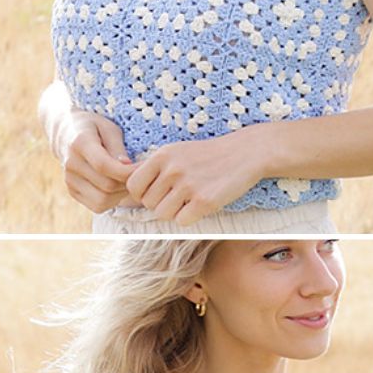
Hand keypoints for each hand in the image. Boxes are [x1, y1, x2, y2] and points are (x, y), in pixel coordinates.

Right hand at [59, 109, 136, 213]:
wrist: (67, 133)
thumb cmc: (95, 128)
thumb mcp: (109, 128)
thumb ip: (118, 147)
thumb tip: (127, 166)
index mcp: (79, 143)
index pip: (104, 166)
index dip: (127, 171)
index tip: (143, 167)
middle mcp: (71, 164)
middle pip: (107, 186)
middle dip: (128, 182)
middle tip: (139, 174)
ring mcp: (69, 180)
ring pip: (103, 200)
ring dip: (121, 194)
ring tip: (127, 180)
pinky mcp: (72, 191)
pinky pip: (97, 206)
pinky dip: (112, 200)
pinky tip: (116, 187)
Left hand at [125, 129, 263, 225]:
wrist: (246, 153)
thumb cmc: (208, 155)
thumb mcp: (176, 152)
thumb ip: (152, 169)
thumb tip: (126, 193)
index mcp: (162, 155)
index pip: (133, 186)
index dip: (142, 194)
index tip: (156, 192)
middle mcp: (172, 169)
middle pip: (148, 203)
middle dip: (160, 204)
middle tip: (179, 195)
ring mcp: (188, 185)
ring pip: (163, 214)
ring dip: (175, 212)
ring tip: (190, 199)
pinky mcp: (204, 201)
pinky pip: (181, 221)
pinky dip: (189, 217)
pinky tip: (201, 204)